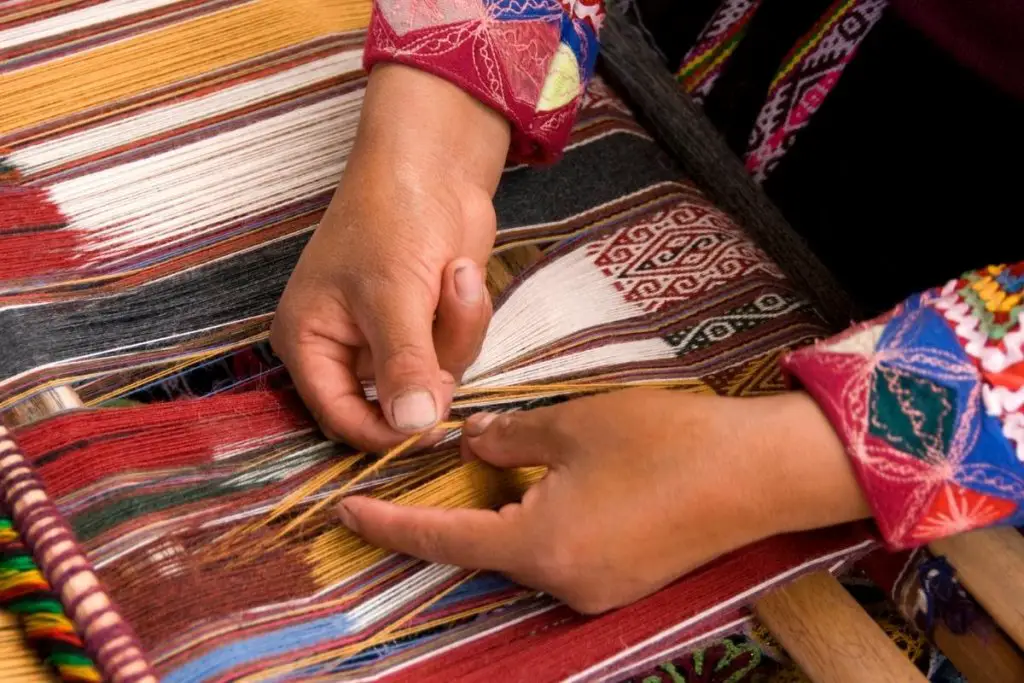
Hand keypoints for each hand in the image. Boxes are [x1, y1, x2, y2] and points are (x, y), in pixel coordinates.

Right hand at [271, 64, 510, 449]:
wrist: (435, 164)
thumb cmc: (393, 216)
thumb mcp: (394, 295)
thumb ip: (402, 365)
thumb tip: (412, 428)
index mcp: (310, 342)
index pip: (341, 418)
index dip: (385, 433)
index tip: (430, 429)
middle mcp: (344, 348)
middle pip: (394, 404)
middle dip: (430, 364)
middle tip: (440, 323)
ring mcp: (388, 337)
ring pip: (434, 379)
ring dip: (455, 332)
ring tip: (453, 275)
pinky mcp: (426, 325)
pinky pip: (455, 352)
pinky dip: (465, 318)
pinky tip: (459, 273)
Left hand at [334, 389, 870, 613]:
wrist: (761, 472)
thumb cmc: (665, 442)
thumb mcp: (571, 425)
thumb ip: (507, 439)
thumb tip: (471, 445)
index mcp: (540, 548)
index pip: (443, 539)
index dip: (391, 525)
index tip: (347, 511)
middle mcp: (563, 584)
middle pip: (484, 550)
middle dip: (453, 512)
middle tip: (430, 470)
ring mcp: (597, 591)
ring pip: (523, 552)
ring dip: (501, 515)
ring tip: (496, 468)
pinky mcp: (624, 582)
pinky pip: (560, 555)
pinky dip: (539, 523)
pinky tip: (549, 487)